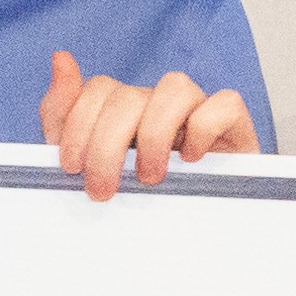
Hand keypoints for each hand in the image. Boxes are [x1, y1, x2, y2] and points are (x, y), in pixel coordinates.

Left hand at [40, 50, 259, 199]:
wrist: (196, 238)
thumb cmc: (139, 202)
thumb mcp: (87, 164)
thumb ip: (63, 113)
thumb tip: (60, 57)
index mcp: (126, 109)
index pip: (98, 89)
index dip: (77, 123)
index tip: (71, 166)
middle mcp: (160, 103)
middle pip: (128, 96)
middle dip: (105, 145)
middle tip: (102, 190)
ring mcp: (198, 111)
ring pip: (175, 87)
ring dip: (153, 135)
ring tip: (148, 177)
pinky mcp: (234, 127)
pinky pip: (224, 104)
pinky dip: (204, 129)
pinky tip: (191, 161)